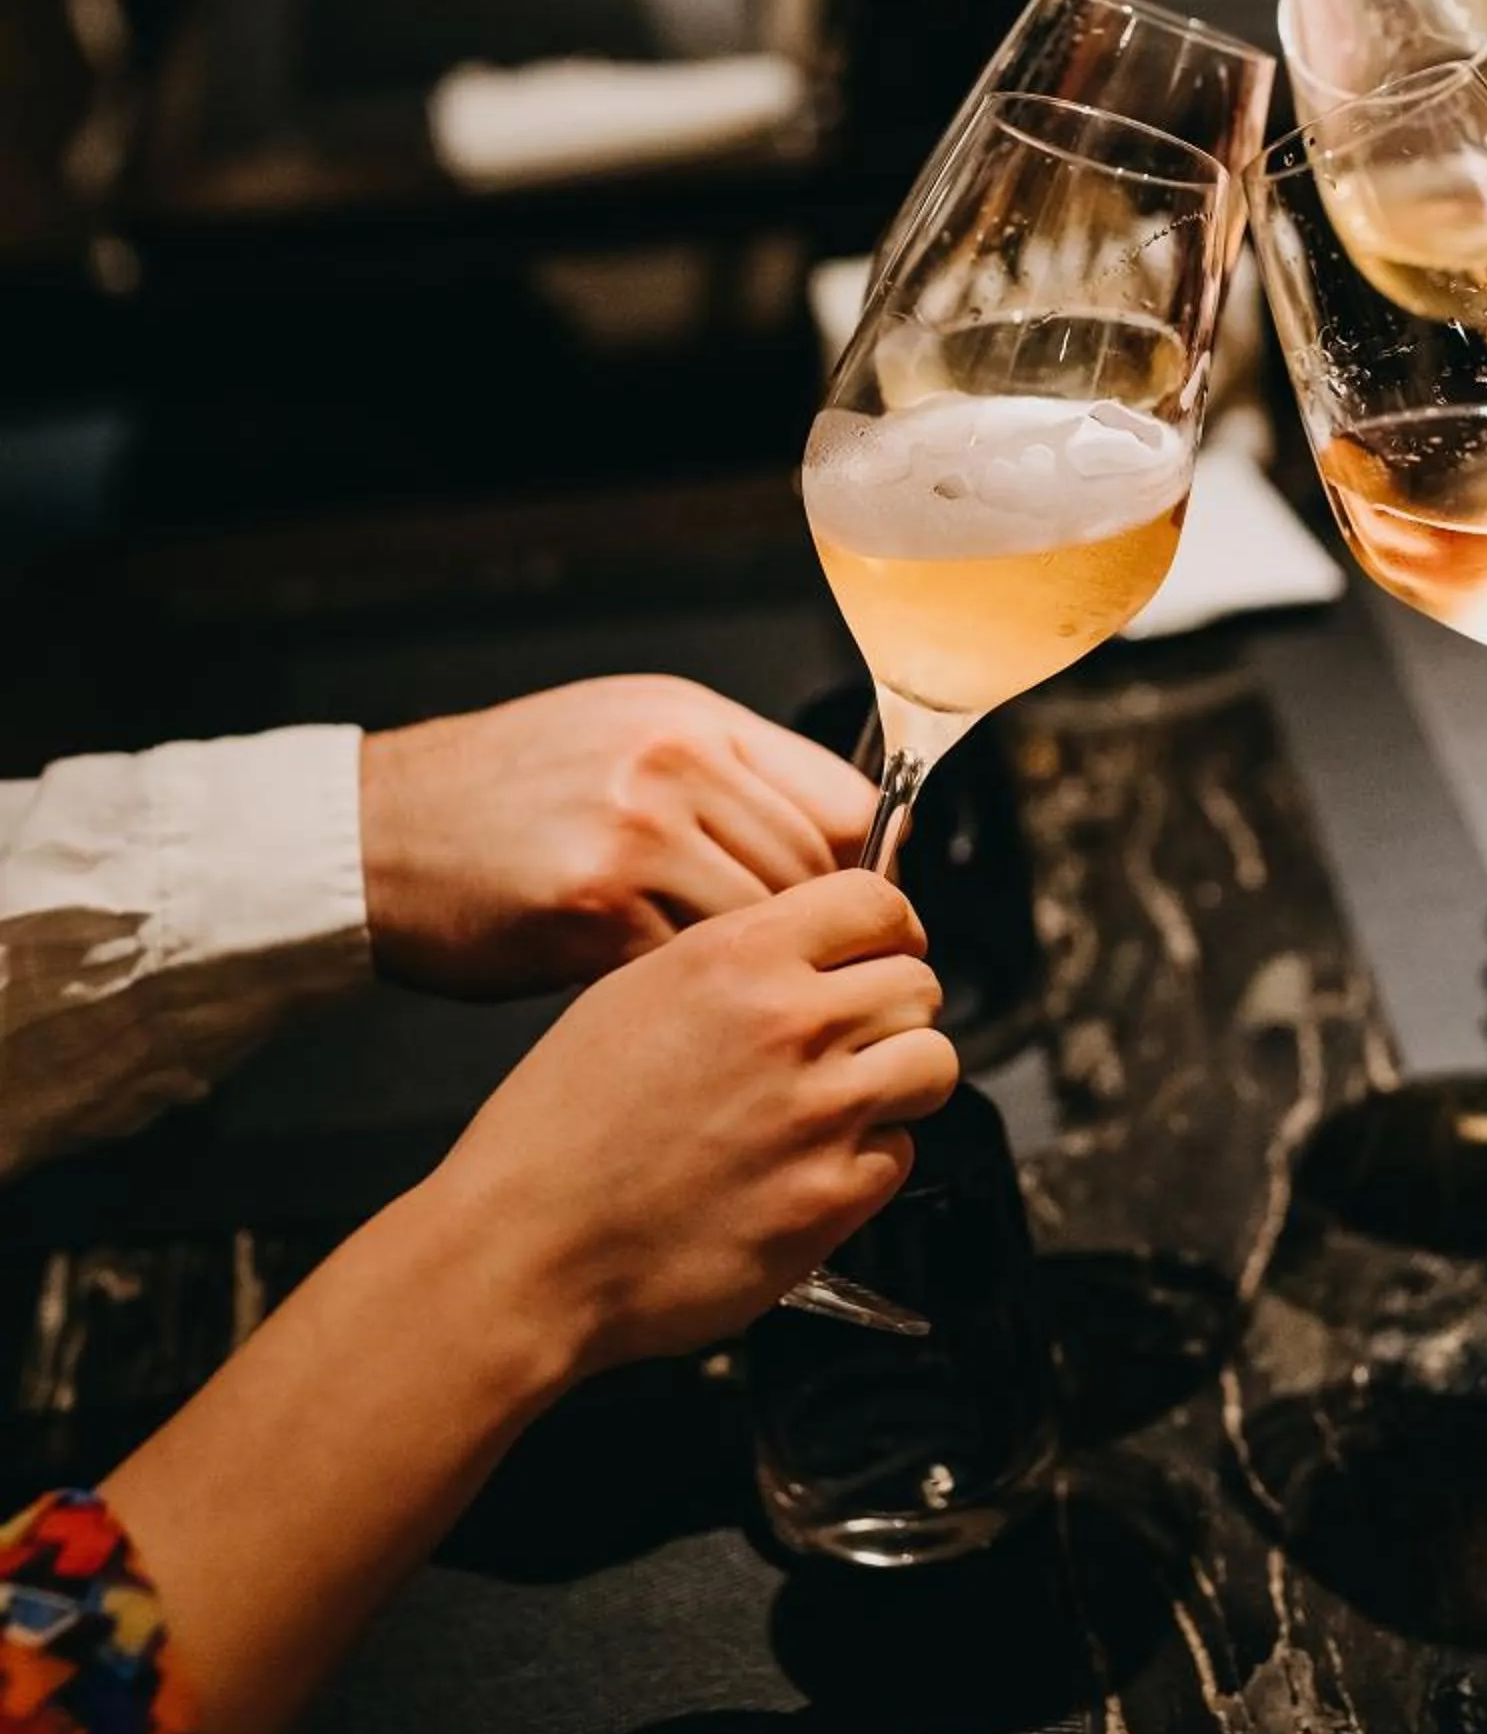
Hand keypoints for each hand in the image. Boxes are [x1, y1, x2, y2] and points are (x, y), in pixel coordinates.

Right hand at [360, 676, 879, 996]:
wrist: (372, 833)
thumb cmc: (496, 792)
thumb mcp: (625, 737)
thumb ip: (737, 775)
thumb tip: (856, 836)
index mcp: (692, 722)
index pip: (844, 808)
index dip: (866, 878)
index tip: (866, 924)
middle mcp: (673, 766)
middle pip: (811, 876)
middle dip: (815, 943)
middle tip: (805, 988)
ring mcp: (634, 837)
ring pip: (760, 930)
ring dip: (758, 980)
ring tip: (739, 1007)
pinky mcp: (592, 912)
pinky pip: (689, 969)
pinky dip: (693, 1000)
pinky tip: (674, 1011)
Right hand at [432, 870, 955, 1362]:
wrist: (526, 1247)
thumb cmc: (559, 1128)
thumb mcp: (634, 991)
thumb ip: (738, 960)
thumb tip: (815, 952)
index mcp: (739, 955)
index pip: (880, 902)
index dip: (892, 930)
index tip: (885, 952)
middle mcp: (791, 1023)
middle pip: (920, 985)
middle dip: (895, 1010)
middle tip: (856, 1040)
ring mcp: (820, 1113)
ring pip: (933, 1066)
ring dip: (899, 1083)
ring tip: (842, 1104)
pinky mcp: (831, 1199)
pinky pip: (899, 1156)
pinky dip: (867, 1164)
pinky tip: (804, 1169)